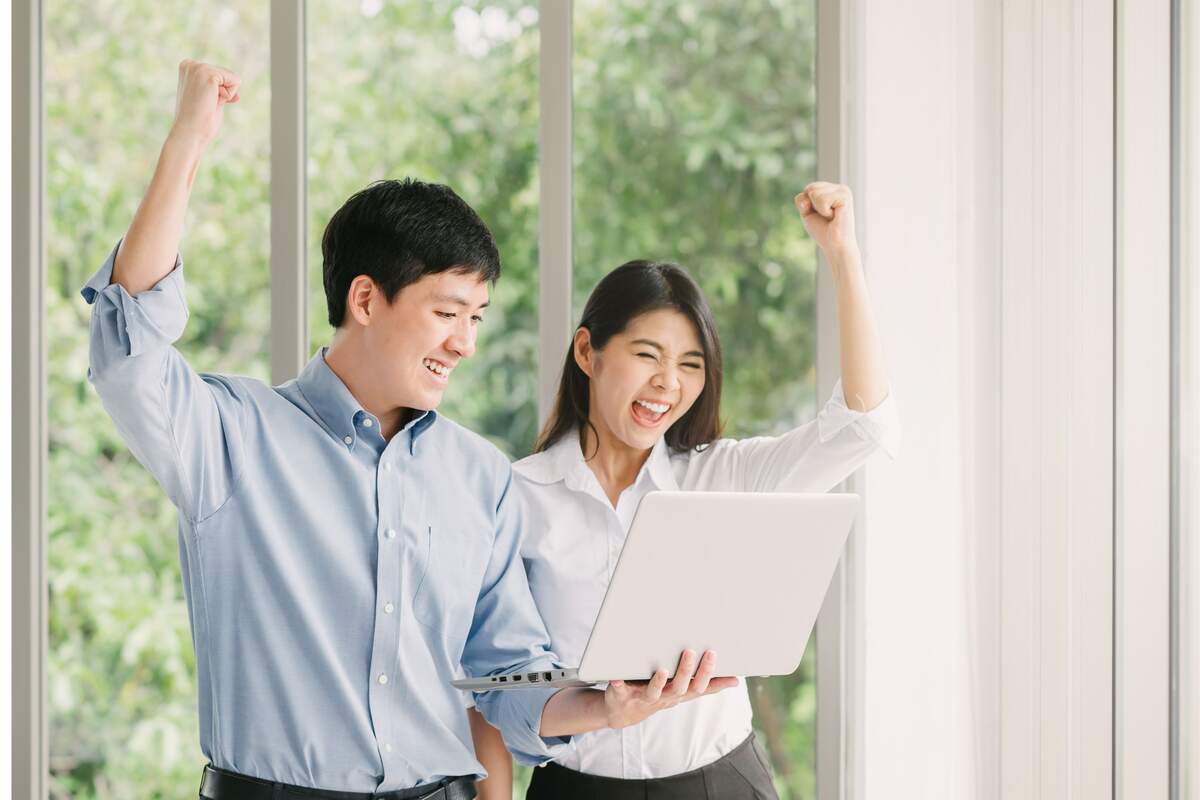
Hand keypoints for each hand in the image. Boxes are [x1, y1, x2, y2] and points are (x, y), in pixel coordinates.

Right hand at [169, 59, 240, 150]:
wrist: (190, 133)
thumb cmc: (199, 122)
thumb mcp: (209, 101)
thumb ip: (218, 91)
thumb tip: (235, 91)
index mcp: (188, 69)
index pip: (220, 75)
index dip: (219, 93)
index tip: (204, 102)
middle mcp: (190, 64)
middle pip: (228, 75)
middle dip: (223, 93)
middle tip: (207, 104)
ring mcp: (198, 67)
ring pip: (233, 77)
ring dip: (226, 95)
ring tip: (208, 103)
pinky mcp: (208, 73)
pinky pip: (236, 81)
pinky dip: (229, 95)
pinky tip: (212, 101)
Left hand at [602, 649, 737, 728]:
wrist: (623, 712)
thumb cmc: (658, 695)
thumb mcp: (684, 691)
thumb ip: (707, 685)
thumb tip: (736, 681)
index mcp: (679, 693)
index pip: (698, 686)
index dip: (707, 673)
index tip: (713, 653)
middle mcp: (664, 697)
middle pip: (679, 688)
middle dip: (686, 672)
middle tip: (692, 652)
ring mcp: (643, 698)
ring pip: (654, 692)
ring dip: (658, 682)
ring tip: (662, 670)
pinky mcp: (623, 696)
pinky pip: (620, 691)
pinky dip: (618, 684)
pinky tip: (616, 677)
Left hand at [795, 181, 858, 259]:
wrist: (835, 245)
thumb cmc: (823, 231)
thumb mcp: (807, 212)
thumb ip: (802, 199)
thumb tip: (810, 192)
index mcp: (832, 189)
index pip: (808, 188)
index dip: (807, 204)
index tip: (821, 215)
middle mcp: (839, 187)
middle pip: (810, 188)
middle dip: (812, 206)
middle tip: (826, 217)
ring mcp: (843, 191)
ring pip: (814, 192)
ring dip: (819, 209)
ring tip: (831, 217)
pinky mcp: (845, 196)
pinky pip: (821, 199)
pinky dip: (824, 211)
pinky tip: (835, 216)